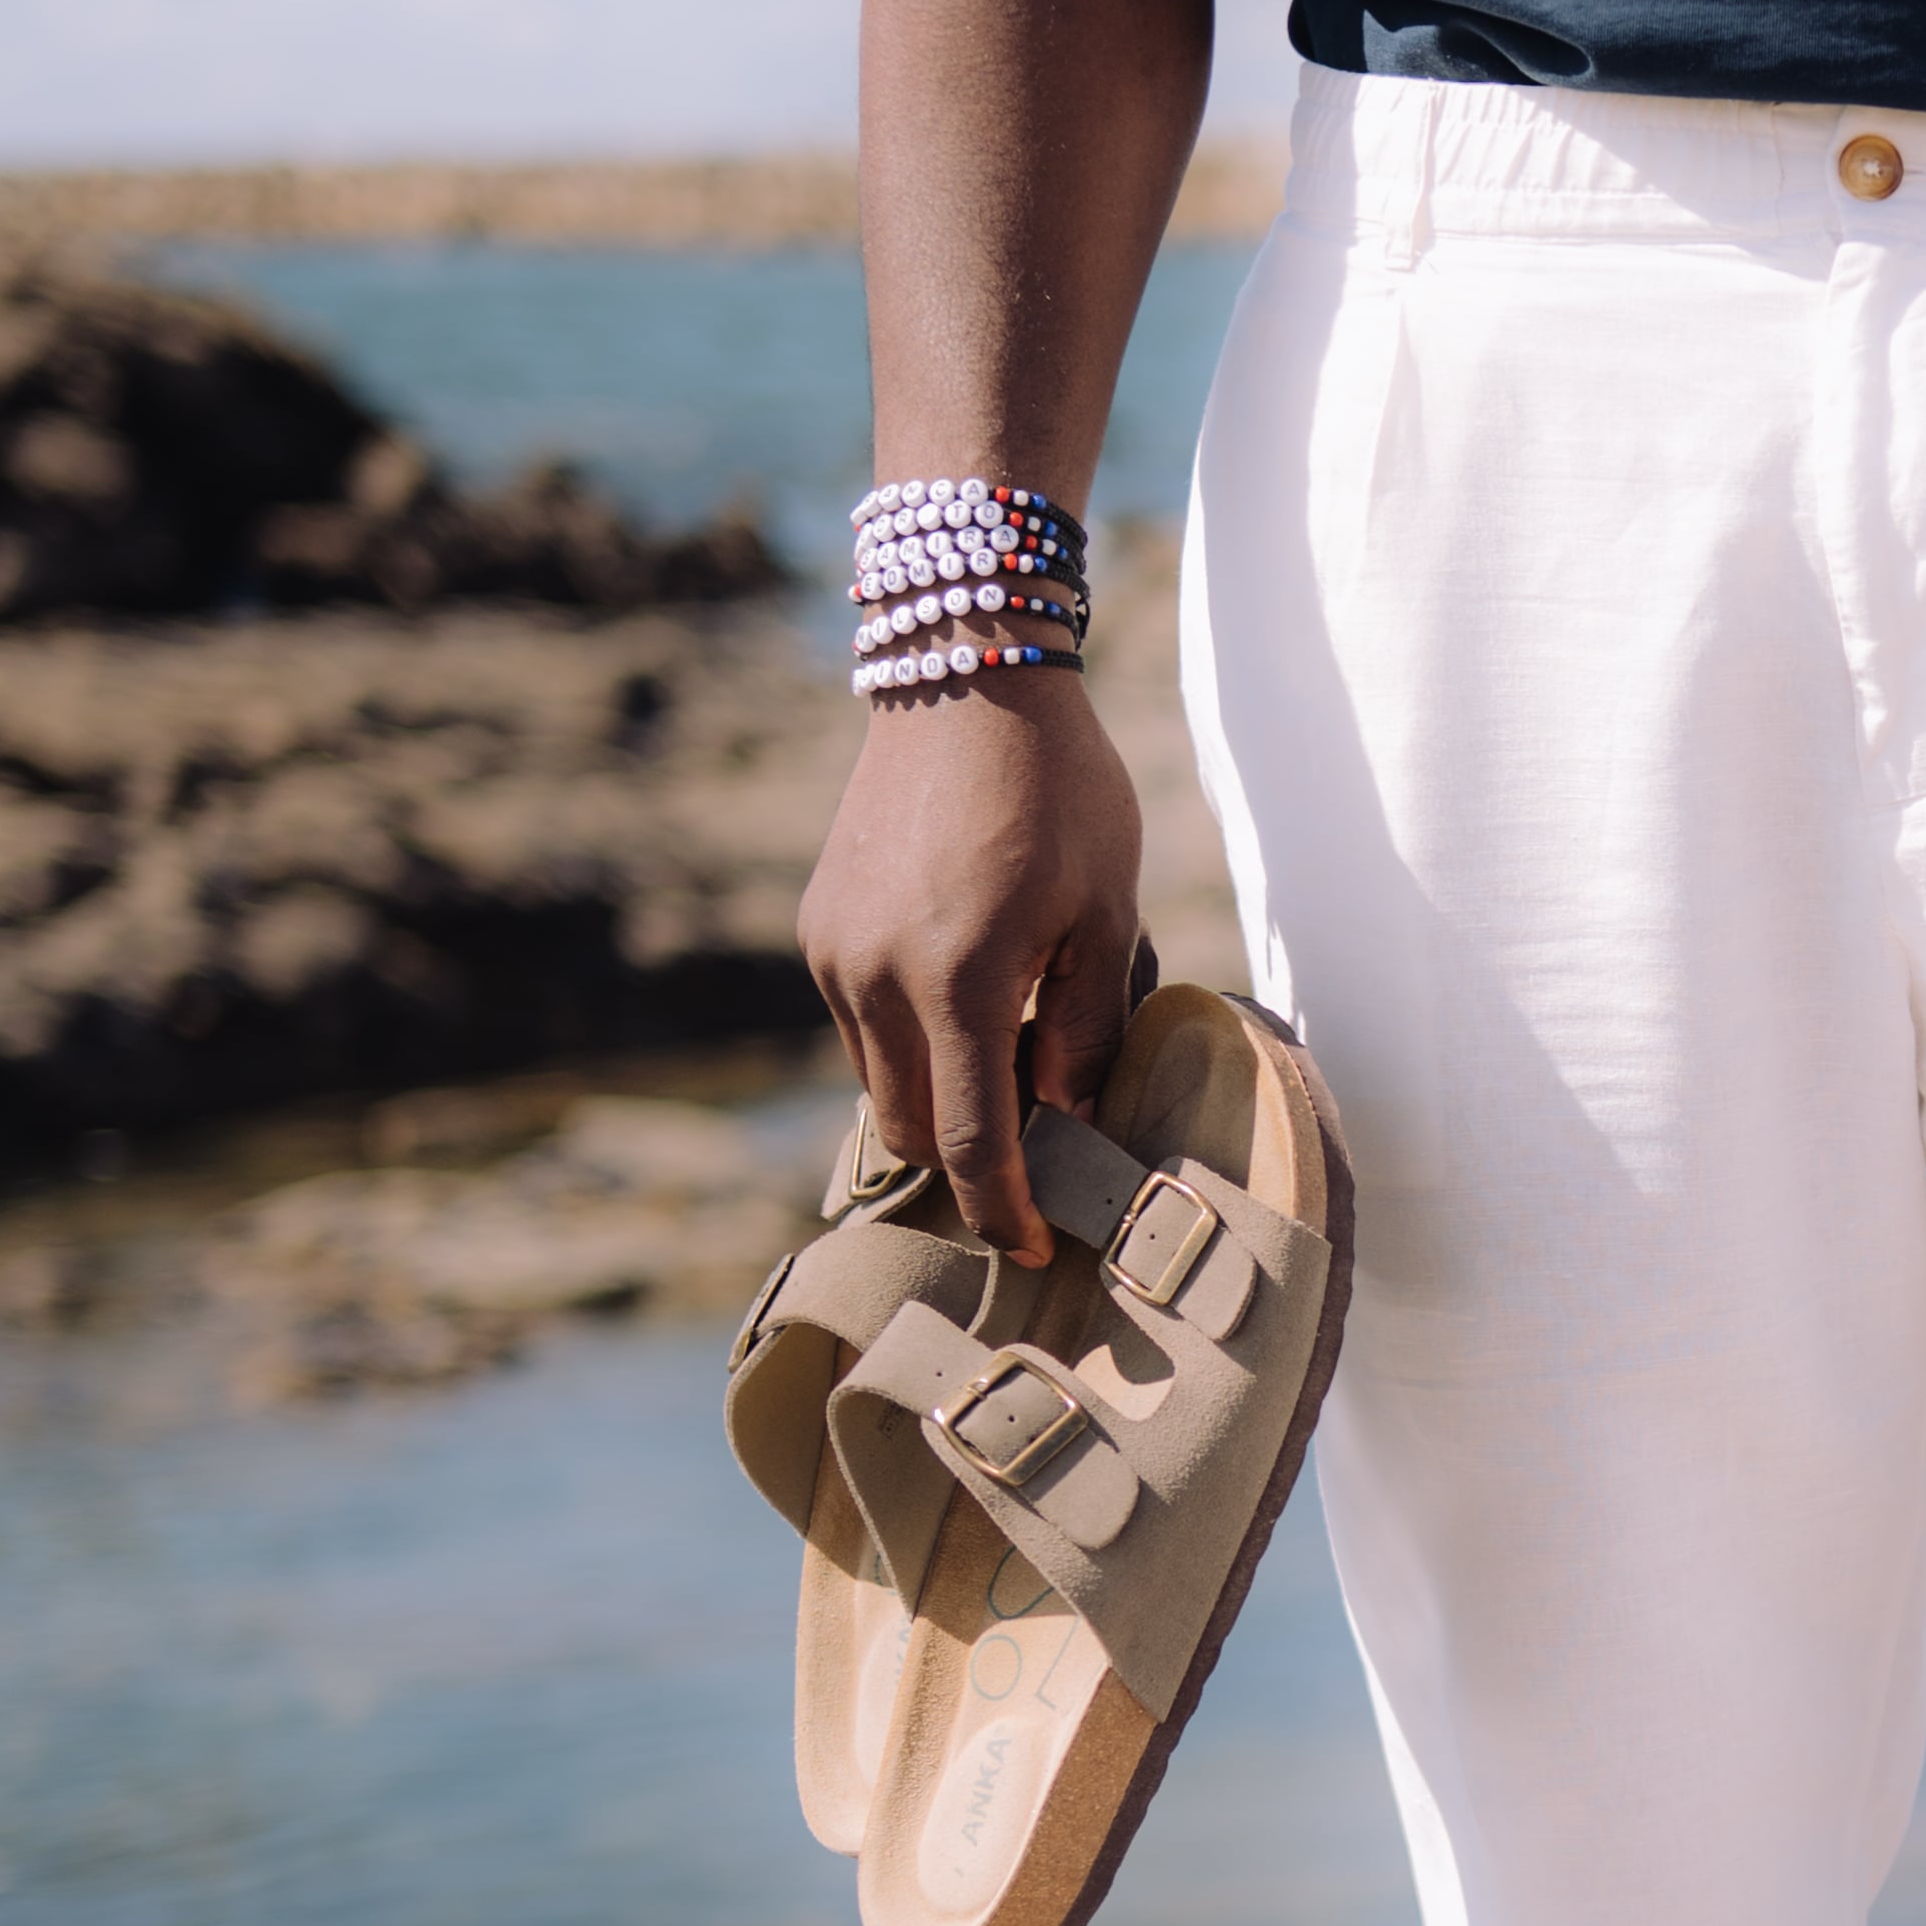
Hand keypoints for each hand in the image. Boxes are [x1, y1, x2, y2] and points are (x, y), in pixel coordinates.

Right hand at [798, 669, 1145, 1261]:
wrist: (965, 677)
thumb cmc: (1059, 790)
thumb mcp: (1106, 909)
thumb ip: (1087, 1025)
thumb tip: (1069, 1117)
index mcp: (958, 983)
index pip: (973, 1145)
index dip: (1005, 1212)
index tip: (1035, 1248)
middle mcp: (875, 980)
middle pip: (913, 1132)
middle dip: (971, 1165)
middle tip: (1040, 1161)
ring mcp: (835, 955)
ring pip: (878, 1085)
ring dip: (938, 1101)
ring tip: (1014, 1063)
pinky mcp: (819, 930)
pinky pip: (859, 1028)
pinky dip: (909, 1047)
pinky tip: (969, 1007)